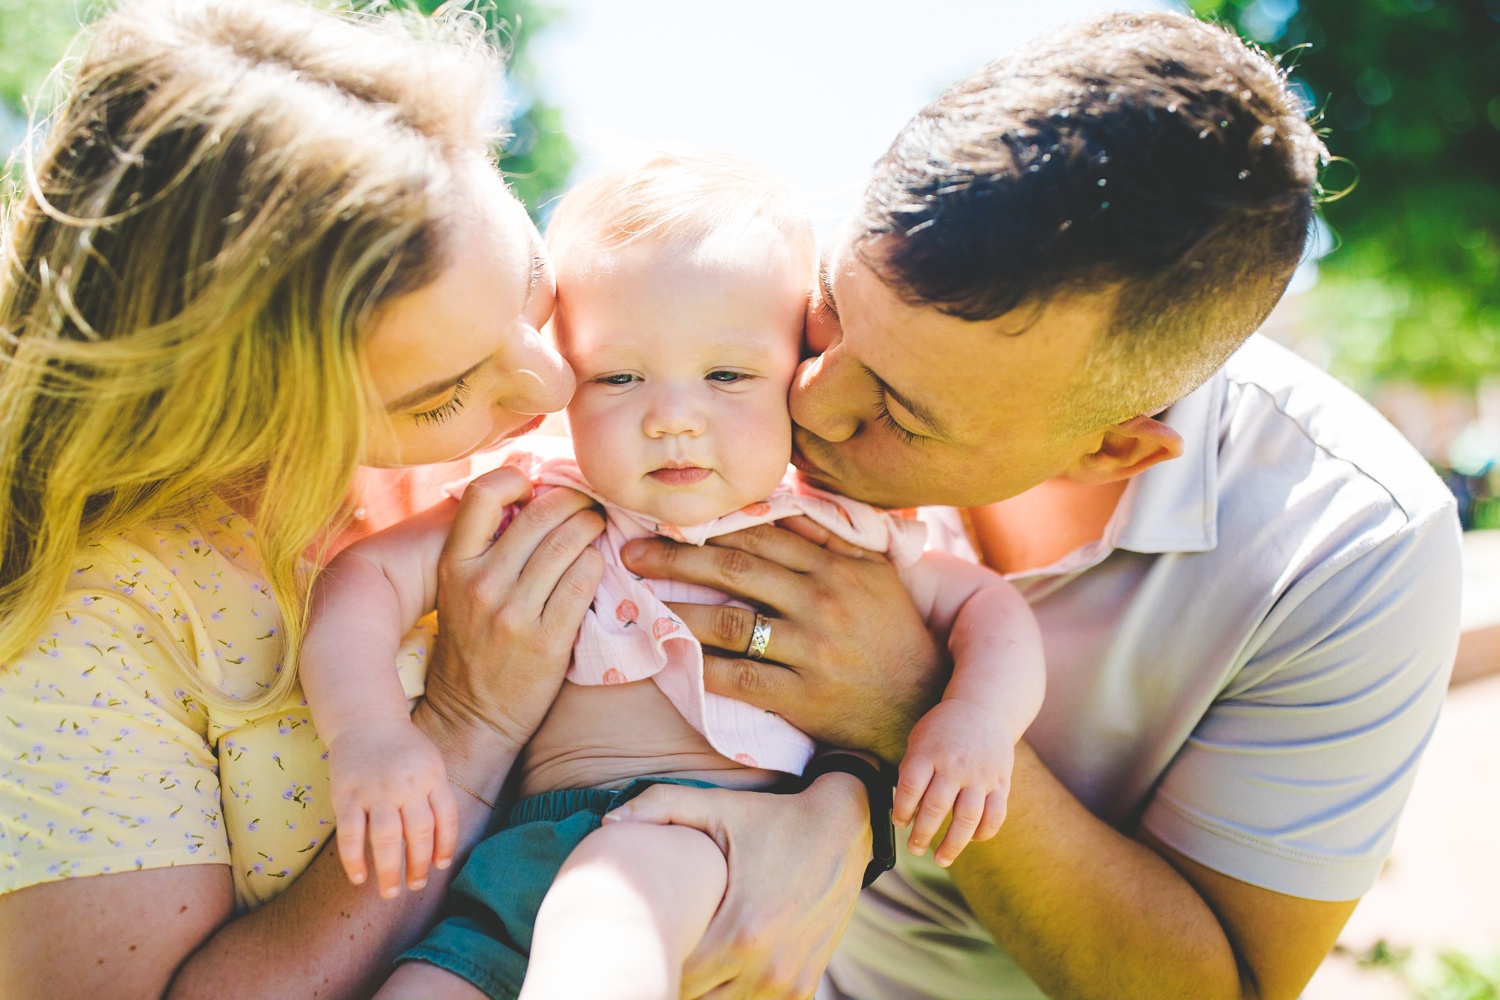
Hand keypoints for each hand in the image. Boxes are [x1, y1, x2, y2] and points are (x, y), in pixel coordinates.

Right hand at [327, 721, 455, 897]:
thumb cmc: (403, 748)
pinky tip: (359, 877)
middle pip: (418, 833)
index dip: (446, 846)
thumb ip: (435, 796)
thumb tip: (440, 844)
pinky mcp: (346, 794)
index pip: (446, 818)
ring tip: (390, 892)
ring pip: (386, 838)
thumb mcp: (430, 763)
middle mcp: (406, 784)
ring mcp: (375, 790)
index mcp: (431, 776)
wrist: (367, 719)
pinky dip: (354, 859)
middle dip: (419, 865)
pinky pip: (350, 834)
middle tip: (415, 886)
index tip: (440, 866)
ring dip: (389, 870)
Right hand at [421, 467, 604, 760]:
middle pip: (542, 513)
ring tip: (599, 526)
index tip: (536, 488)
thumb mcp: (458, 592)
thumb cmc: (471, 647)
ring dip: (593, 527)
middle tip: (589, 503)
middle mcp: (481, 583)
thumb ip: (485, 550)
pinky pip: (584, 581)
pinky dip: (597, 564)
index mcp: (454, 565)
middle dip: (575, 500)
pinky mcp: (547, 640)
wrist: (471, 717)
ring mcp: (514, 613)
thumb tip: (532, 498)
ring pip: (569, 543)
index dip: (516, 478)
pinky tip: (598, 564)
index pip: (481, 493)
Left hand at [602, 772, 870, 998]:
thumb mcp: (720, 805)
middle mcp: (768, 968)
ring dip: (703, 990)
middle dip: (674, 976)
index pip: (676, 972)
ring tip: (687, 958)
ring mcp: (789, 983)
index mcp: (742, 930)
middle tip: (660, 949)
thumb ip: (662, 806)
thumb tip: (609, 820)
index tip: (646, 936)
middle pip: (695, 997)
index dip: (655, 957)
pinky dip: (734, 994)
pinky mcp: (803, 988)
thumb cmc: (774, 818)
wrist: (845, 830)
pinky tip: (720, 969)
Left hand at [621, 518, 945, 761]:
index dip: (709, 525)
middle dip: (676, 557)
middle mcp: (824, 600)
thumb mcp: (875, 574)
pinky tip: (672, 658)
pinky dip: (702, 668)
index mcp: (838, 565)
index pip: (761, 534)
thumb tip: (783, 502)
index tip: (668, 520)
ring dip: (679, 610)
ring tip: (644, 603)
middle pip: (735, 568)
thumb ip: (831, 538)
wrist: (921, 704)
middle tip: (632, 553)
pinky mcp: (804, 695)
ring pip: (730, 622)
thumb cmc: (892, 634)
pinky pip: (740, 678)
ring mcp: (813, 649)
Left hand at [894, 699, 1014, 866]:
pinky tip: (971, 840)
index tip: (899, 822)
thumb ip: (911, 771)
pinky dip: (983, 833)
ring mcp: (981, 775)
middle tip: (914, 849)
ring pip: (967, 818)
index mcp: (929, 752)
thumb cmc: (943, 730)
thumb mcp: (919, 740)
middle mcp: (955, 765)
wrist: (984, 708)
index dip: (901, 810)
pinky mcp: (1001, 782)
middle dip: (922, 834)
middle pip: (936, 807)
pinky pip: (995, 815)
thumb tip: (903, 810)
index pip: (911, 788)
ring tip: (940, 859)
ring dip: (952, 844)